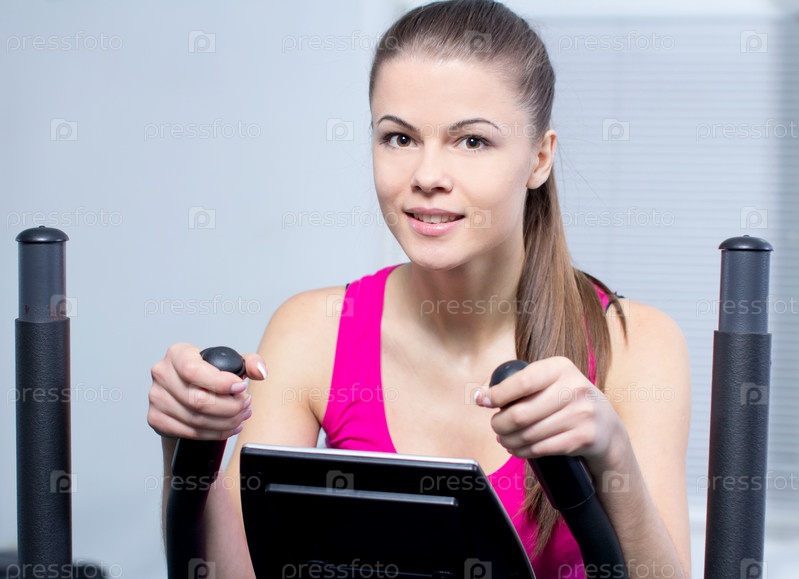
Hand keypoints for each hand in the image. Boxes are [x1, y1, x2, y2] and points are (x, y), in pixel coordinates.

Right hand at [147, 342, 266, 439]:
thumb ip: (250, 363)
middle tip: (245, 404)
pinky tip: (229, 427)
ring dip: (226, 422)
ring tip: (241, 415)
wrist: (187, 390)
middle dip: (229, 407)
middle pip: (197, 400)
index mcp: (178, 354)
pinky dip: (215, 433)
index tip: (241, 388)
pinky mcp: (156, 418)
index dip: (220, 383)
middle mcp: (162, 374)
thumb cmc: (209, 373)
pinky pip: (190, 432)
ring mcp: (156, 397)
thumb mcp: (230, 362)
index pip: (194, 370)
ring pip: (196, 419)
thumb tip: (260, 372)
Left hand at [475, 356, 625, 468]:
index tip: (482, 401)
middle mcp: (573, 388)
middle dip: (499, 424)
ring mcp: (581, 414)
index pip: (522, 381)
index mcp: (561, 367)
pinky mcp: (583, 438)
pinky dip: (522, 451)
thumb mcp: (550, 382)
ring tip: (504, 438)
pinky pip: (540, 448)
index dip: (497, 394)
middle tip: (496, 426)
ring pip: (528, 434)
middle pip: (521, 413)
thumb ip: (519, 383)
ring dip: (508, 440)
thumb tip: (481, 395)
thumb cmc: (566, 400)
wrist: (606, 426)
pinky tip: (517, 448)